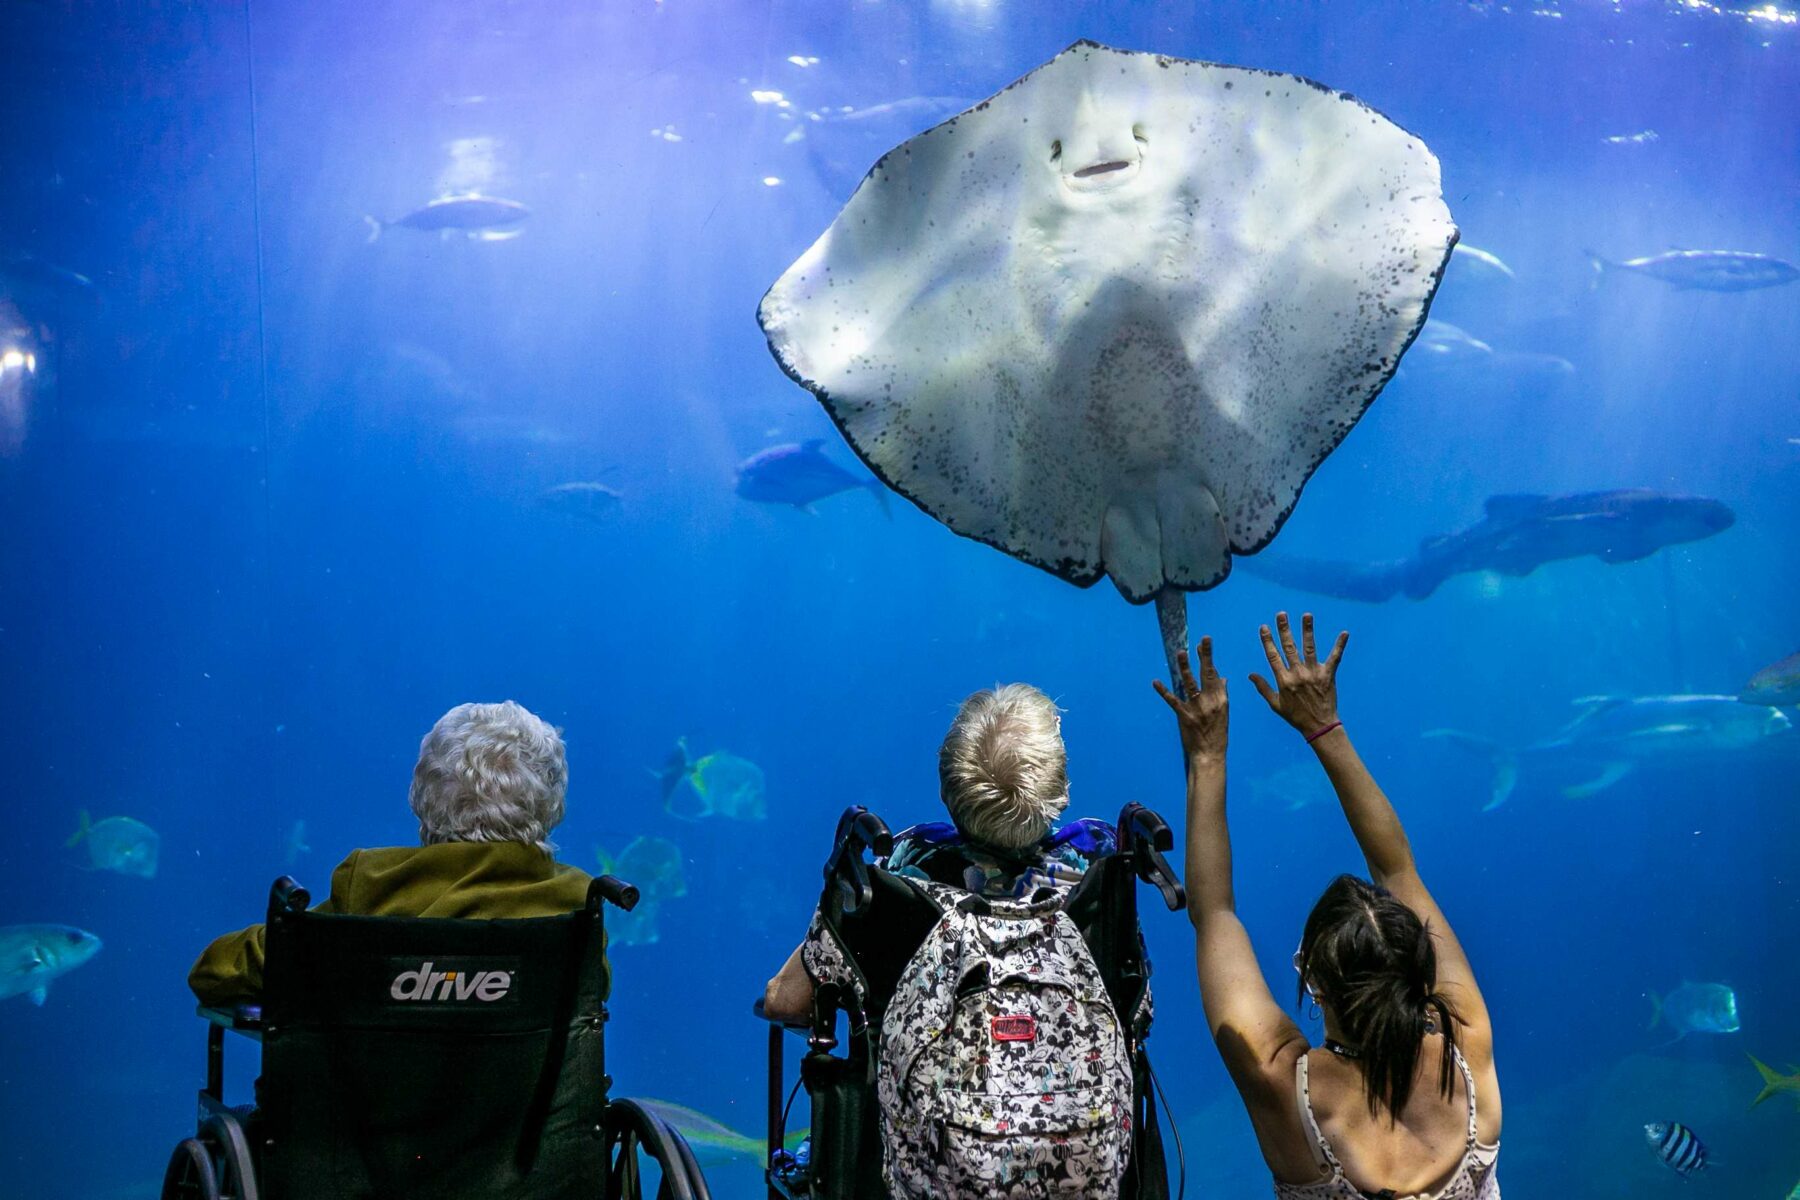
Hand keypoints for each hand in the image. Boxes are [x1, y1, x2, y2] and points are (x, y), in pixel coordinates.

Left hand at [1152, 636, 1227, 761]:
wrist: (1210, 754)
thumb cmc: (1217, 734)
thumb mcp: (1224, 713)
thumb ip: (1222, 694)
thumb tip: (1223, 677)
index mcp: (1221, 700)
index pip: (1214, 674)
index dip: (1208, 658)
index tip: (1203, 644)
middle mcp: (1210, 702)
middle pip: (1207, 674)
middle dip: (1206, 656)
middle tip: (1204, 639)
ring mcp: (1197, 708)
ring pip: (1190, 683)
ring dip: (1185, 667)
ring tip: (1181, 652)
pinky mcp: (1184, 716)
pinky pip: (1173, 701)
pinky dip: (1163, 691)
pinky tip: (1156, 681)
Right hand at [1249, 612, 1347, 737]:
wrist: (1319, 726)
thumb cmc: (1295, 716)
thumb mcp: (1275, 704)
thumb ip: (1263, 687)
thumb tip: (1250, 674)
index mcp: (1284, 680)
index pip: (1273, 656)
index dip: (1267, 641)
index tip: (1264, 627)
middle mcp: (1298, 674)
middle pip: (1289, 647)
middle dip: (1284, 629)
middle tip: (1281, 614)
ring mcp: (1314, 674)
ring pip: (1309, 648)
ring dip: (1308, 630)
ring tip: (1307, 615)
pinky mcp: (1328, 675)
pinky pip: (1335, 657)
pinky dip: (1340, 645)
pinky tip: (1344, 633)